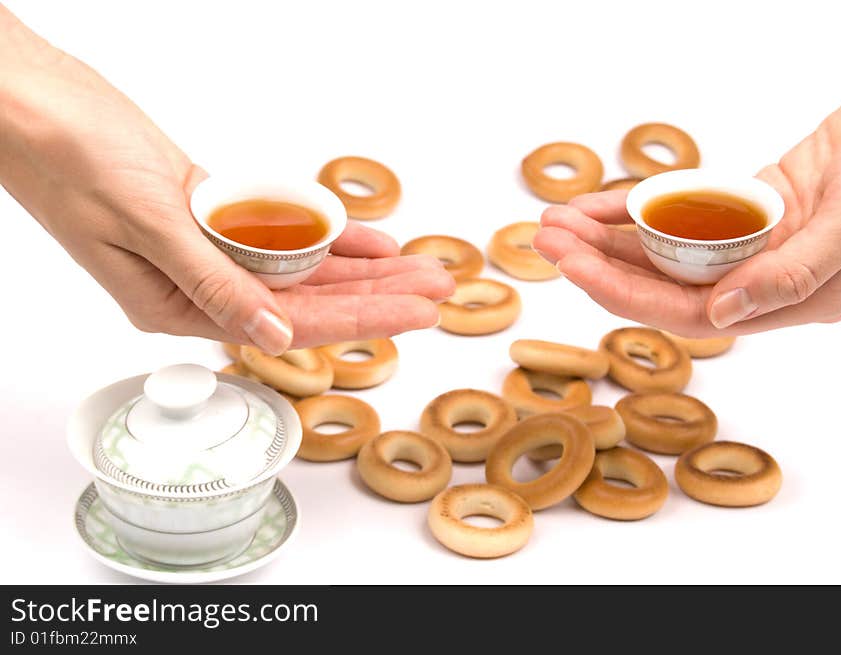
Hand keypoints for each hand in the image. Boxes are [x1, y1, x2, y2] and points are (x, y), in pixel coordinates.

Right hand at [0, 8, 452, 353]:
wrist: (33, 103)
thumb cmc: (68, 159)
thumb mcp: (147, 225)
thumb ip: (214, 283)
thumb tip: (275, 333)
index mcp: (175, 306)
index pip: (288, 323)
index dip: (360, 319)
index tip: (414, 313)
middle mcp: (197, 287)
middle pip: (306, 300)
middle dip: (376, 295)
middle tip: (437, 290)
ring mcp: (206, 251)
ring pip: (301, 269)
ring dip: (361, 268)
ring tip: (418, 268)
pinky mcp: (211, 214)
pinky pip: (280, 233)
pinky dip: (324, 235)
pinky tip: (370, 241)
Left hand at [533, 80, 840, 335]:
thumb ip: (793, 271)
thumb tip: (721, 315)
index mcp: (793, 299)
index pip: (688, 311)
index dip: (623, 292)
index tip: (572, 268)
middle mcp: (765, 280)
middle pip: (664, 283)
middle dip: (599, 264)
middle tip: (545, 239)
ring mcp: (754, 243)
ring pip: (665, 250)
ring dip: (607, 237)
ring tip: (555, 221)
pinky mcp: (747, 207)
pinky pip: (682, 214)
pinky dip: (639, 210)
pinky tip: (595, 205)